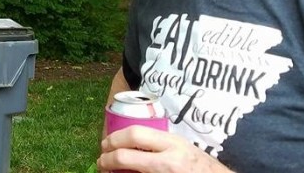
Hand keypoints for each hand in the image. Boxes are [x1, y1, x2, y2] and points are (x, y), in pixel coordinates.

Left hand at [98, 126, 232, 172]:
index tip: (105, 143)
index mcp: (172, 143)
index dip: (113, 138)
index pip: (134, 134)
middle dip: (106, 158)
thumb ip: (160, 142)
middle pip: (125, 156)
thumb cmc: (201, 166)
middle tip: (101, 159)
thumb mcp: (182, 146)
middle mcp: (168, 160)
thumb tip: (130, 140)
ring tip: (108, 170)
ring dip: (113, 171)